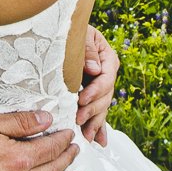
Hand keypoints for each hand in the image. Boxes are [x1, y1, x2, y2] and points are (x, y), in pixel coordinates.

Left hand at [76, 26, 119, 146]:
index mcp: (107, 58)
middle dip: (93, 110)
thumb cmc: (70, 29)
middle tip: (79, 119)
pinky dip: (99, 127)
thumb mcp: (80, 34)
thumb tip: (95, 69)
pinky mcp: (92, 94)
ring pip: (102, 107)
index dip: (95, 90)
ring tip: (87, 136)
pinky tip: (99, 141)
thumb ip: (88, 50)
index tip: (81, 99)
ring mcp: (100, 85)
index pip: (106, 78)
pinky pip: (98, 112)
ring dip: (95, 123)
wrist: (64, 30)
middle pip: (105, 96)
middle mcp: (106, 73)